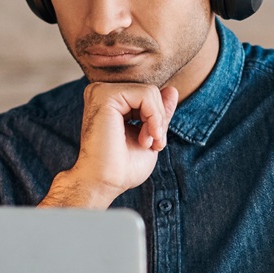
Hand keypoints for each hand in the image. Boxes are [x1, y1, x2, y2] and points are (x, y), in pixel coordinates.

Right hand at [41, 82, 178, 207]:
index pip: (148, 96)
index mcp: (110, 102)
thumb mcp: (150, 135)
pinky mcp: (104, 95)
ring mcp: (101, 91)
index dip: (158, 119)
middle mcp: (102, 92)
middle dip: (159, 120)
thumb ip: (159, 113)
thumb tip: (172, 89)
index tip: (154, 144)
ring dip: (157, 121)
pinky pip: (146, 94)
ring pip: (150, 92)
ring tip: (147, 143)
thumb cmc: (123, 167)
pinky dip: (154, 118)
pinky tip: (145, 138)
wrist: (104, 183)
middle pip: (151, 91)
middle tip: (152, 144)